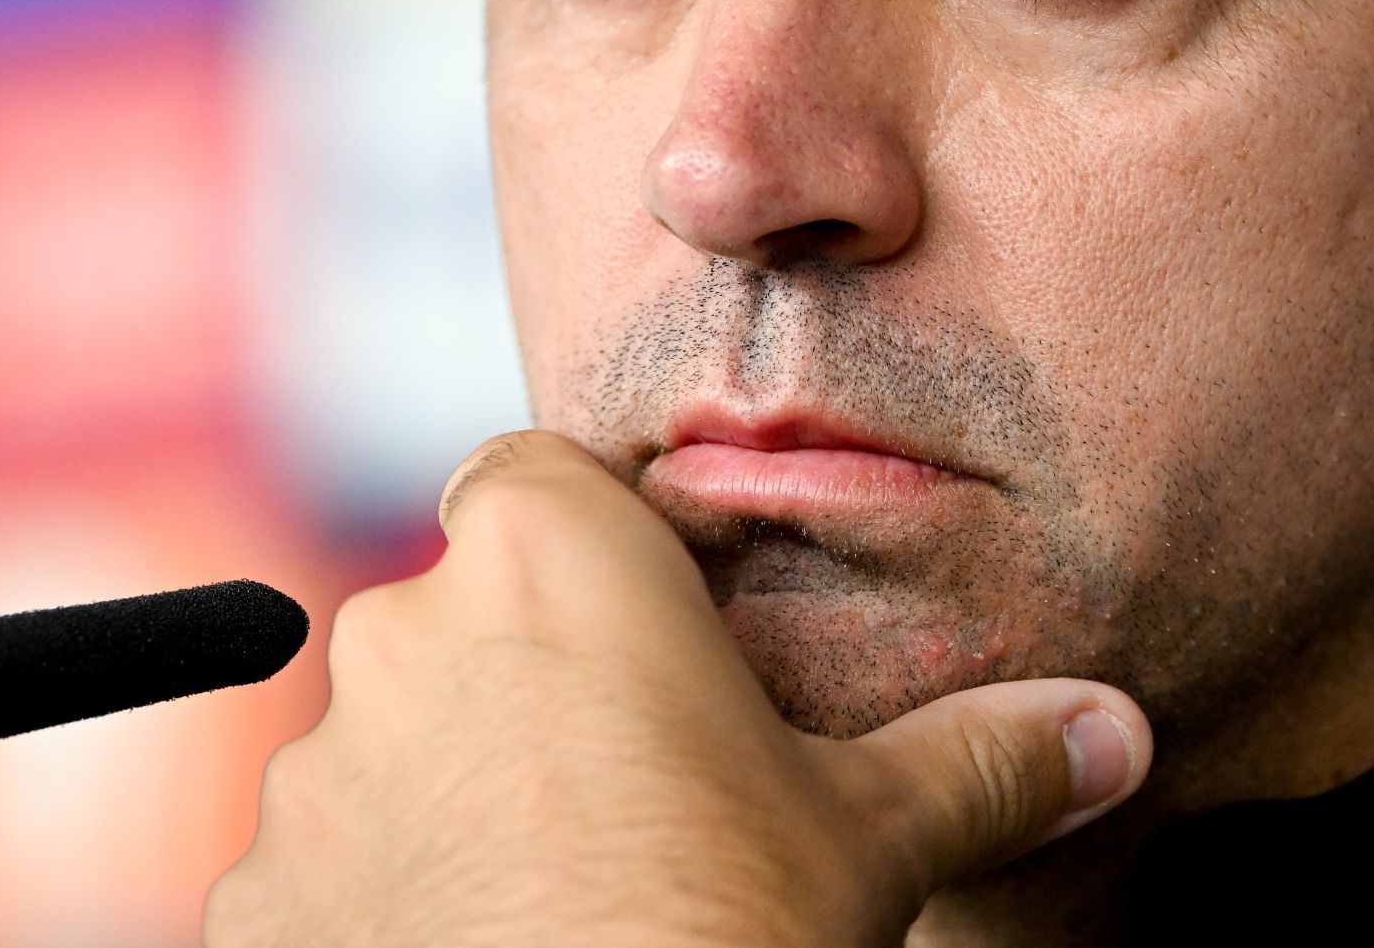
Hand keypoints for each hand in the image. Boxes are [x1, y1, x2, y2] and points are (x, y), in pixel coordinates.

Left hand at [204, 430, 1151, 946]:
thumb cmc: (729, 931)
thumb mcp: (874, 837)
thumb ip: (984, 757)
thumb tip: (1114, 728)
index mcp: (548, 560)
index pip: (535, 472)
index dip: (589, 536)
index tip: (649, 619)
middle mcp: (406, 636)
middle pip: (468, 613)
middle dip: (536, 679)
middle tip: (638, 778)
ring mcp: (315, 775)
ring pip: (395, 744)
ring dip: (458, 792)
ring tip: (567, 887)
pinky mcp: (259, 903)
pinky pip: (332, 866)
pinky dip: (391, 897)